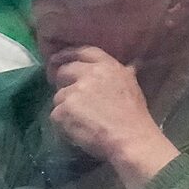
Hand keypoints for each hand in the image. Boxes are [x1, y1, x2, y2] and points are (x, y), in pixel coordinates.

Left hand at [45, 46, 179, 188]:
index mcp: (108, 66)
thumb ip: (124, 73)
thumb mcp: (131, 85)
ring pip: (58, 96)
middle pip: (64, 72)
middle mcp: (89, 75)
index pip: (83, 51)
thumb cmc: (134, 115)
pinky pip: (55, 114)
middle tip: (68, 97)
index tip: (57, 59)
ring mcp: (74, 92)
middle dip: (62, 83)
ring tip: (81, 119)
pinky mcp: (63, 110)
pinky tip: (76, 129)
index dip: (68, 54)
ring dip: (65, 107)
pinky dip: (62, 123)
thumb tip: (131, 64)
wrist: (129, 137)